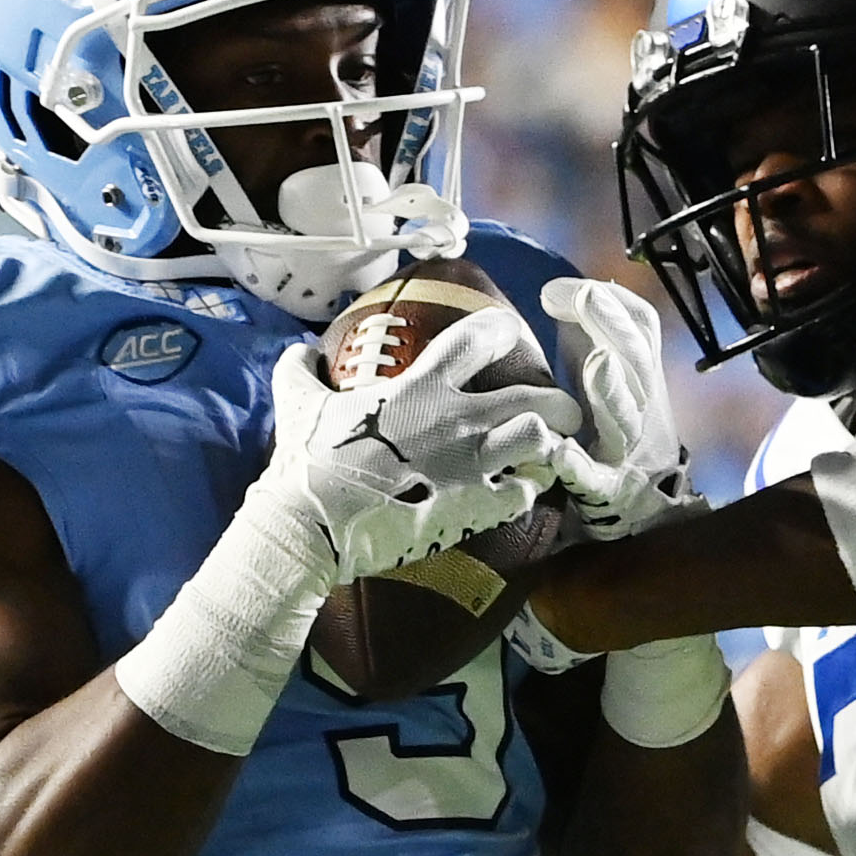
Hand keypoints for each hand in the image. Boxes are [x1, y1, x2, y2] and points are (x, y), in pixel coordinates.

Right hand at [266, 306, 581, 581]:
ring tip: (553, 450)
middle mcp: (457, 421)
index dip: (501, 329)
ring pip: (542, 440)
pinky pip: (524, 494)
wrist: (312, 526)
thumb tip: (299, 351)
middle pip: (534, 396)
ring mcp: (471, 466)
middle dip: (557, 399)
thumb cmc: (306, 463)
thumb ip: (300, 371)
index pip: (479, 338)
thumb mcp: (296, 404)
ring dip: (553, 443)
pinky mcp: (474, 508)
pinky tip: (523, 491)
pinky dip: (528, 490)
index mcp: (420, 388)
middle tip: (559, 408)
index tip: (509, 332)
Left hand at [539, 277, 701, 538]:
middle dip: (614, 327)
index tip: (581, 289)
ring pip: (626, 418)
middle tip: (587, 298)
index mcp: (641, 375)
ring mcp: (629, 450)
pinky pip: (596, 477)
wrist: (637, 509)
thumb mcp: (599, 377)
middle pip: (637, 362)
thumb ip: (583, 335)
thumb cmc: (606, 428)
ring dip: (612, 389)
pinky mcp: (607, 491)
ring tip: (599, 362)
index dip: (616, 304)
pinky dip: (581, 465)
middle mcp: (643, 407)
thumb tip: (555, 291)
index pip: (642, 328)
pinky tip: (562, 452)